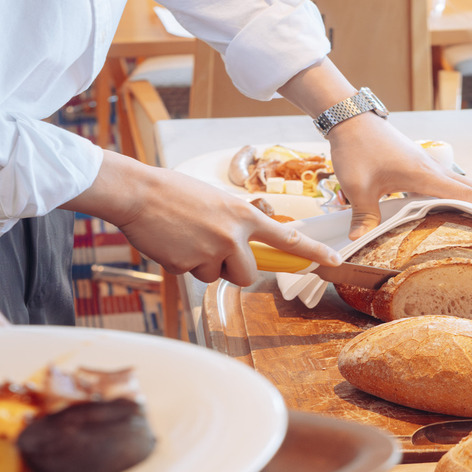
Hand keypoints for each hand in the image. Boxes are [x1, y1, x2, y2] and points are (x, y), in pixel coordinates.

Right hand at [91, 161, 340, 285]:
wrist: (137, 193)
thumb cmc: (174, 193)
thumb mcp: (217, 201)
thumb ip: (235, 224)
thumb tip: (241, 248)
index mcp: (244, 215)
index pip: (287, 239)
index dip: (313, 253)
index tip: (335, 262)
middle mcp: (233, 236)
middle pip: (248, 275)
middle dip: (233, 271)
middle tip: (213, 252)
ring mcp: (210, 252)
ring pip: (217, 277)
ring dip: (204, 266)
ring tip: (185, 239)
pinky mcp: (186, 266)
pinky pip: (191, 276)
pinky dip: (180, 264)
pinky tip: (169, 242)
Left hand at [274, 59, 471, 238]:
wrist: (351, 118)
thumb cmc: (356, 149)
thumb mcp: (357, 186)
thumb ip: (364, 215)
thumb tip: (360, 243)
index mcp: (424, 175)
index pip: (466, 194)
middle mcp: (433, 170)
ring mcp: (429, 166)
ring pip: (466, 184)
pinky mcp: (421, 165)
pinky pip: (451, 183)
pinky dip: (466, 195)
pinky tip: (464, 208)